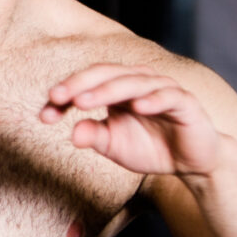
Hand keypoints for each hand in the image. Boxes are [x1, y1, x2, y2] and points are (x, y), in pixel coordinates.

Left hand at [41, 64, 225, 178]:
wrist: (192, 162)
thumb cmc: (150, 147)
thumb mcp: (114, 145)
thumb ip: (94, 136)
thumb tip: (73, 134)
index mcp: (117, 89)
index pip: (87, 82)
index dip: (66, 95)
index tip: (45, 114)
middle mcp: (139, 82)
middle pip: (107, 74)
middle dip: (80, 85)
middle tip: (58, 97)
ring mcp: (163, 89)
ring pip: (134, 82)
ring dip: (108, 90)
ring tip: (85, 101)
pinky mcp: (185, 102)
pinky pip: (169, 96)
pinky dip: (153, 99)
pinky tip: (137, 106)